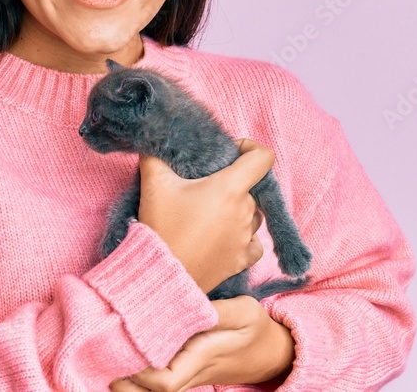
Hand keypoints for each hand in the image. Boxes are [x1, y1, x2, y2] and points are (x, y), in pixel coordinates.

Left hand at [109, 295, 294, 391]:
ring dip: (129, 379)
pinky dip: (138, 374)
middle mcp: (190, 372)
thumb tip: (186, 301)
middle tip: (100, 354)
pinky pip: (157, 381)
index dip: (141, 374)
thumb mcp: (244, 312)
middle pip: (151, 391)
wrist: (270, 353)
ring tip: (105, 355)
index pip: (165, 381)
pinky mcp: (185, 370)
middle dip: (125, 380)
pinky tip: (122, 354)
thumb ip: (216, 311)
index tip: (123, 349)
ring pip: (152, 390)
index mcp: (202, 359)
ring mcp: (187, 375)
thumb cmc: (256, 329)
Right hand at [137, 138, 273, 293]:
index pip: (263, 158)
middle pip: (251, 187)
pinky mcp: (242, 260)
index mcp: (230, 189)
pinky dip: (244, 236)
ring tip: (209, 213)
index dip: (250, 148)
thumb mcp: (154, 184)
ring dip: (237, 209)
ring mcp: (246, 238)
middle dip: (232, 182)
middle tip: (204, 187)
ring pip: (253, 214)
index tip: (231, 153)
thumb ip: (156, 156)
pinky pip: (254, 242)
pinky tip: (224, 236)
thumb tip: (157, 142)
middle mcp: (245, 212)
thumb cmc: (161, 227)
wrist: (161, 275)